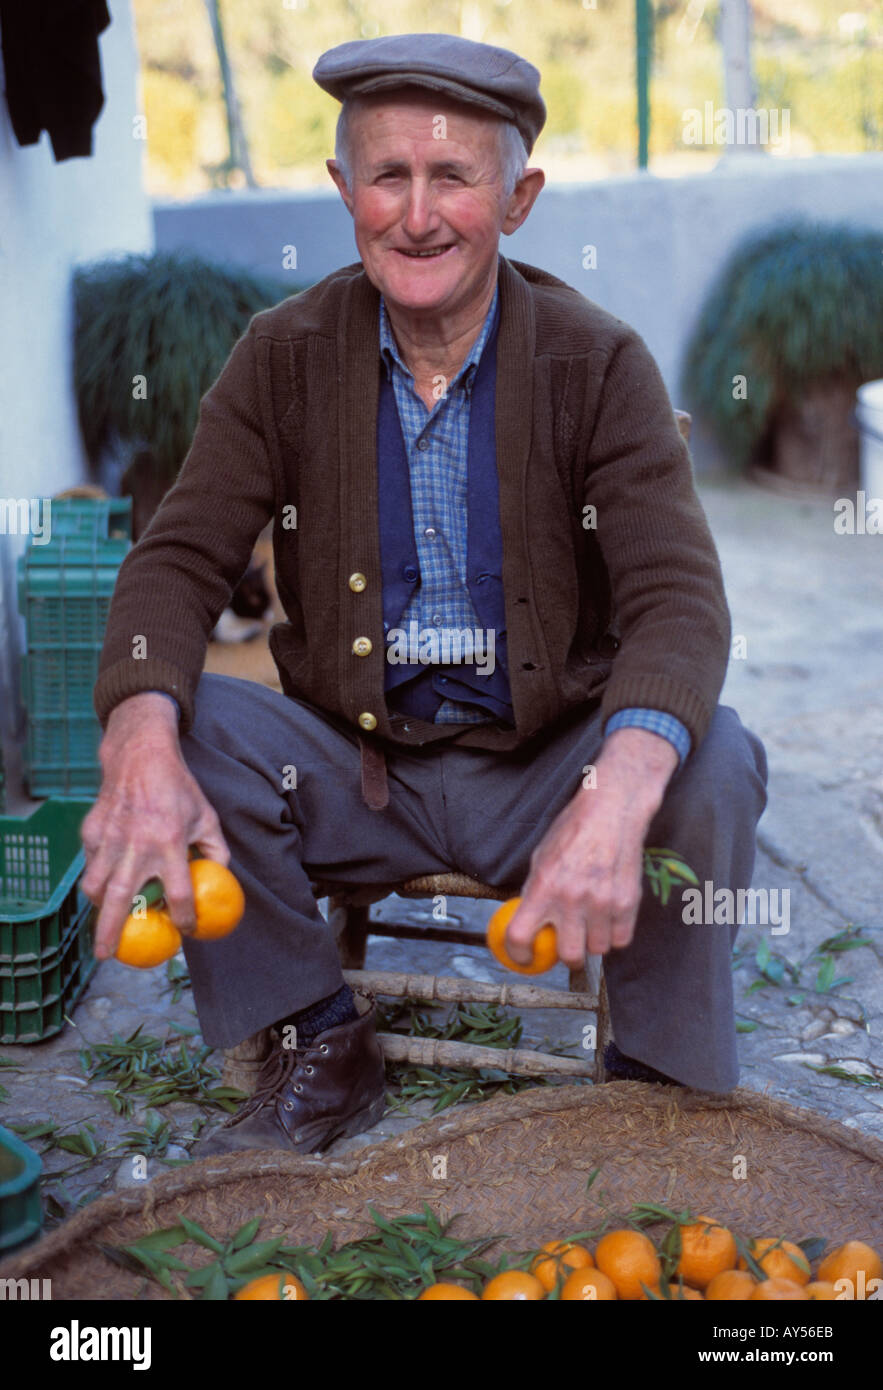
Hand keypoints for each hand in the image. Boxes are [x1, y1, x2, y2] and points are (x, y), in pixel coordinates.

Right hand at [80, 693, 228, 960]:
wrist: (140, 756)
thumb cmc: (178, 790)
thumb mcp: (206, 818)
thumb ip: (215, 851)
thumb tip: (218, 882)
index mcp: (170, 843)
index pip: (178, 893)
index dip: (184, 918)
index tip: (185, 931)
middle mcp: (137, 846)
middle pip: (119, 899)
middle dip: (110, 931)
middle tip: (107, 955)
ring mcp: (110, 839)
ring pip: (94, 885)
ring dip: (97, 908)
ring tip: (103, 922)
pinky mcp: (92, 831)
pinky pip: (90, 864)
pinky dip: (95, 877)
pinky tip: (105, 883)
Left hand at [504, 727, 678, 968]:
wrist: (612, 811)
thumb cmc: (573, 830)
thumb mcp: (541, 857)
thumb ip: (535, 891)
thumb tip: (528, 921)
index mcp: (543, 886)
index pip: (521, 936)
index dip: (518, 955)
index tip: (524, 957)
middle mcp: (572, 898)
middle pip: (569, 955)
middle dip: (566, 956)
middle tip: (567, 946)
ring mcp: (602, 902)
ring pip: (598, 950)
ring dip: (593, 943)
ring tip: (591, 924)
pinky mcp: (627, 902)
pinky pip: (621, 940)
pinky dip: (615, 935)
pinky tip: (609, 919)